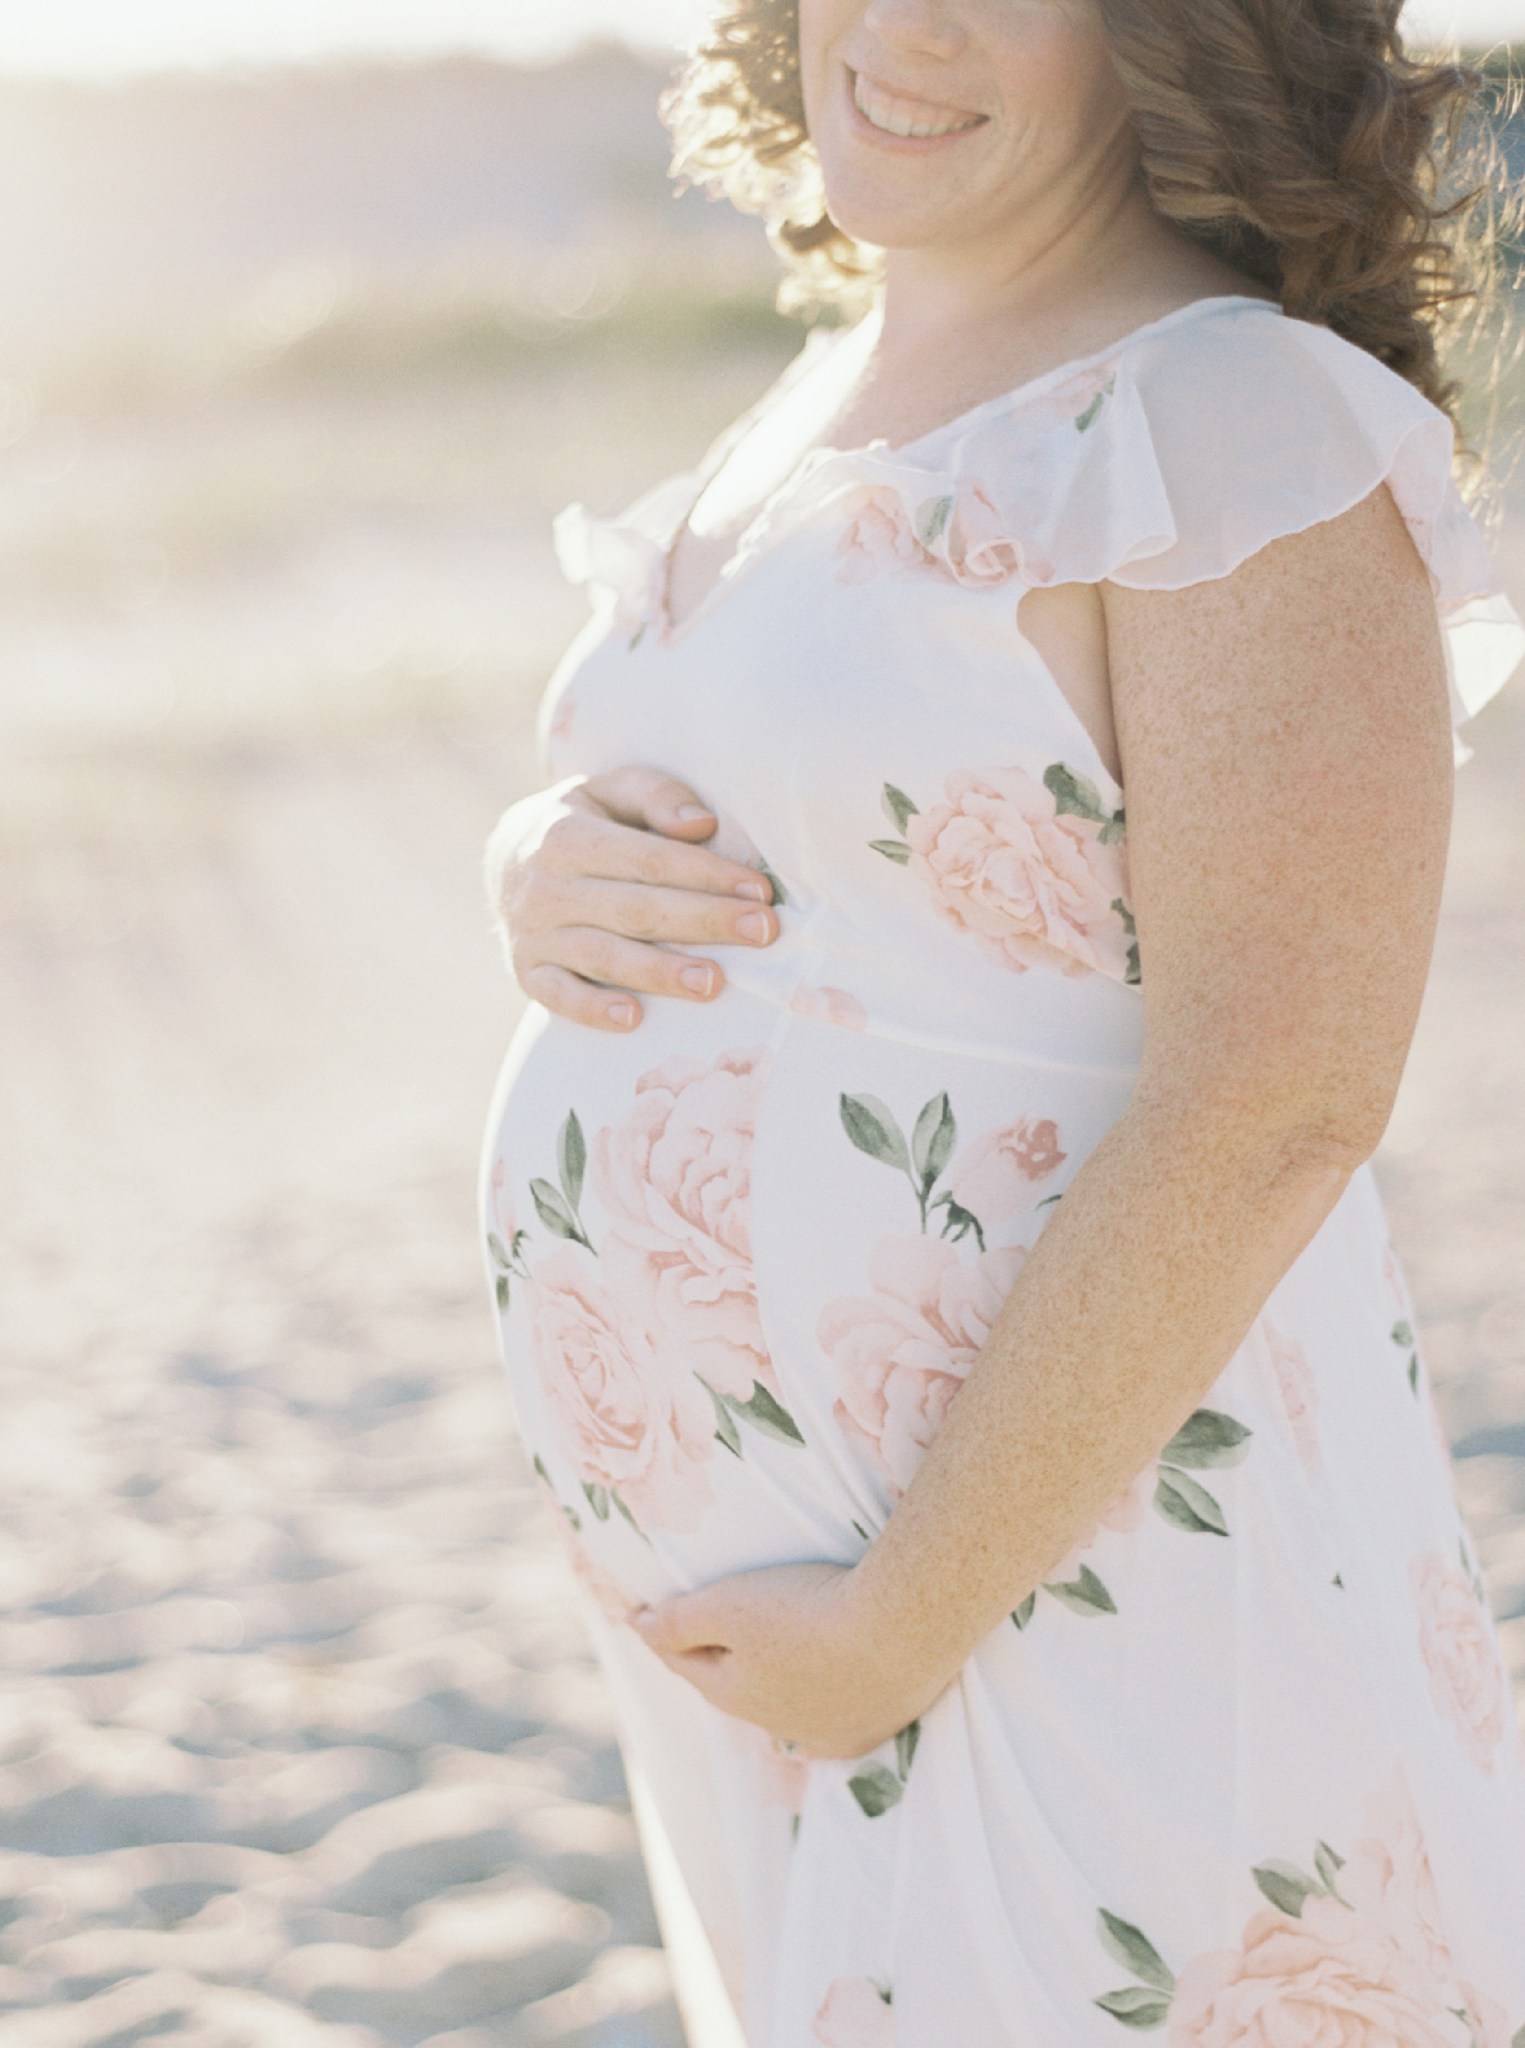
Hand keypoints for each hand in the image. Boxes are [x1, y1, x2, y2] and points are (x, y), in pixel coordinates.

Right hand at [484, 765, 778, 1030]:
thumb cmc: (583, 822)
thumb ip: (656, 795)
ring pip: (604, 956)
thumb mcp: (611, 791)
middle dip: (704, 920)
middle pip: (636, 909)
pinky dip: (592, 1010)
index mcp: (569, 835)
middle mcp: (546, 887)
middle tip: (761, 932)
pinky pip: (558, 997)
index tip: (759, 890)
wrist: (506, 859)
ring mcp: (533, 934)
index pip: (650, 859)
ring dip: (660, 972)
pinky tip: (634, 1018)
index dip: (707, 875)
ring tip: (713, 982)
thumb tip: (702, 825)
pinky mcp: (526, 973)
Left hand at [630, 1561, 952, 1760]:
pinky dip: (824, 1712)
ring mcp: (829, 1733)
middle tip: (707, 1637)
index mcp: (734, 1695)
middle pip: (736, 1689)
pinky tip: (828, 1706)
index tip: (645, 1614)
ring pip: (786, 1713)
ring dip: (774, 1691)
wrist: (902, 1629)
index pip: (687, 1663)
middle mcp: (776, 1725)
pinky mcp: (876, 1728)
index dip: (667, 1634)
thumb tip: (636, 1628)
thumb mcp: (730, 1604)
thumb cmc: (807, 1611)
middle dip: (719, 1665)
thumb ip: (679, 1621)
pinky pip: (836, 1727)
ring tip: (769, 1669)